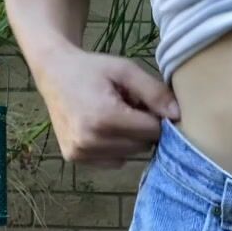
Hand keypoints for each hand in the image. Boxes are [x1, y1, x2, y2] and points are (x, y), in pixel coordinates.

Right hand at [36, 45, 180, 167]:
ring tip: (113, 115)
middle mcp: (90, 141)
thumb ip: (155, 92)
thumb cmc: (92, 69)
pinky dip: (116, 148)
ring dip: (130, 139)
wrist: (53, 72)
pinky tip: (103, 128)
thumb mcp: (126, 70)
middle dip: (142, 128)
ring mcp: (80, 153)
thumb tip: (178, 116)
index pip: (152, 131)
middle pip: (142, 146)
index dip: (155, 116)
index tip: (143, 101)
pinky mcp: (75, 159)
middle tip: (126, 106)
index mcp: (104, 118)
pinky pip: (114, 161)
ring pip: (130, 155)